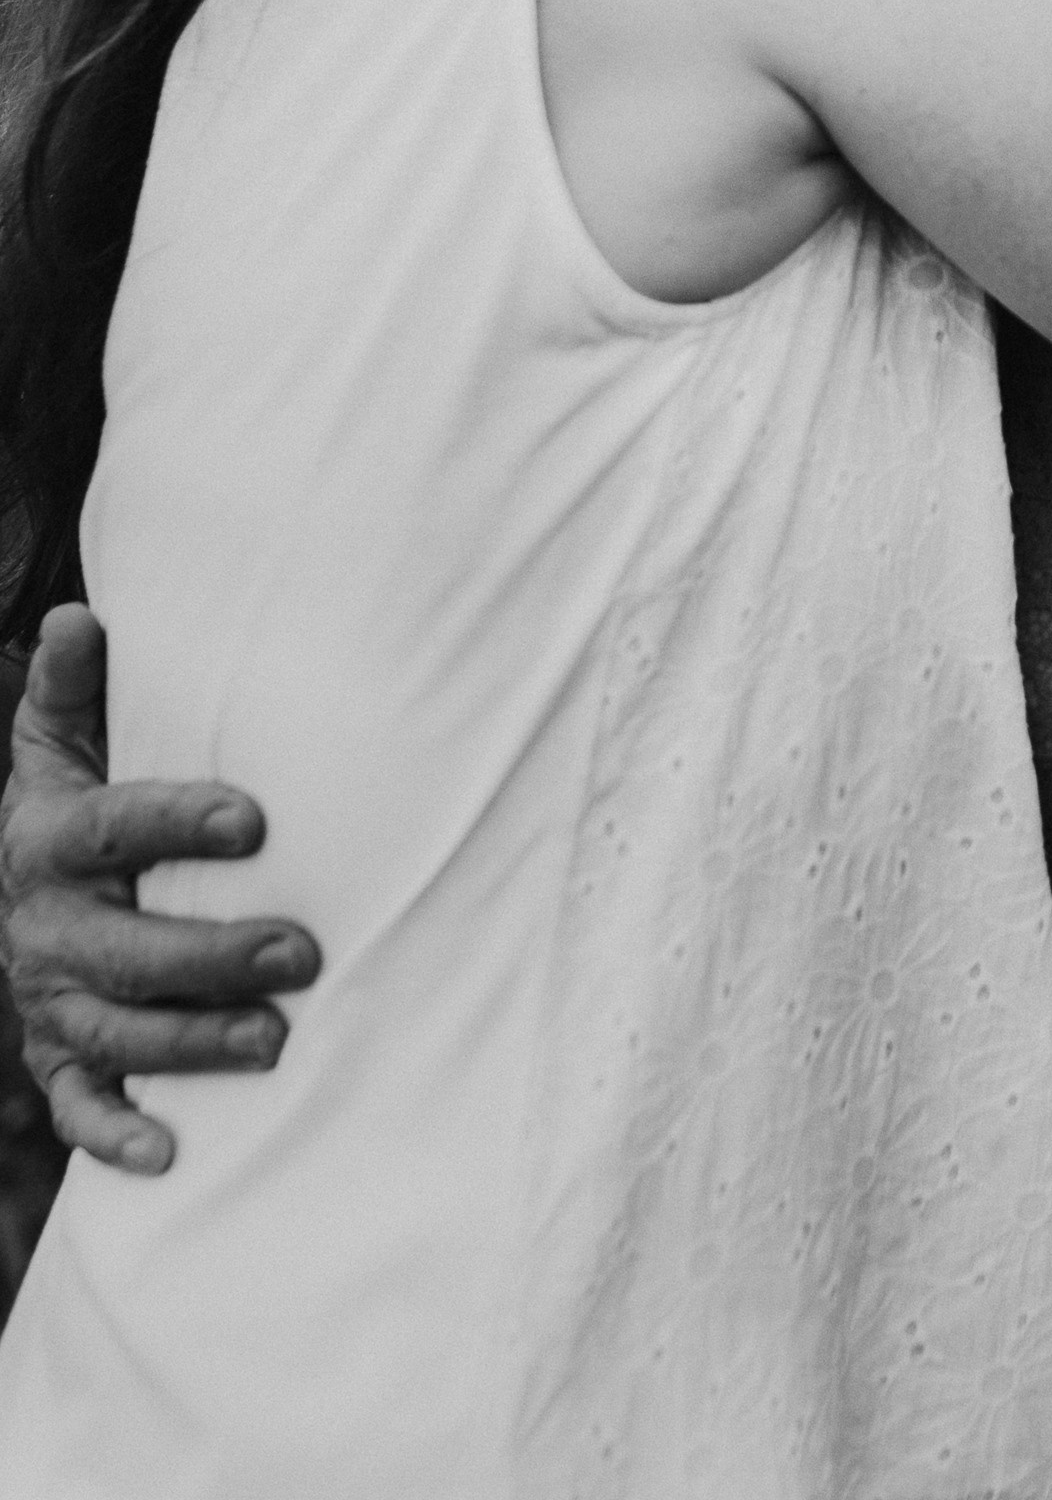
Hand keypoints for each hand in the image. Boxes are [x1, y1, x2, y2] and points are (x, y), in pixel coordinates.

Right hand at [0, 607, 319, 1171]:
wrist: (27, 877)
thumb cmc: (81, 792)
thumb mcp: (64, 736)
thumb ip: (72, 685)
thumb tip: (78, 619)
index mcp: (47, 838)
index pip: (111, 828)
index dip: (175, 823)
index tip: (252, 820)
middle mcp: (43, 925)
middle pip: (120, 950)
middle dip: (209, 956)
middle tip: (302, 950)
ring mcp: (49, 999)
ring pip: (112, 1033)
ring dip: (191, 1044)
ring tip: (275, 1039)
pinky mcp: (58, 1058)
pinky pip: (76, 1108)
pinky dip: (113, 1136)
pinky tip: (170, 1155)